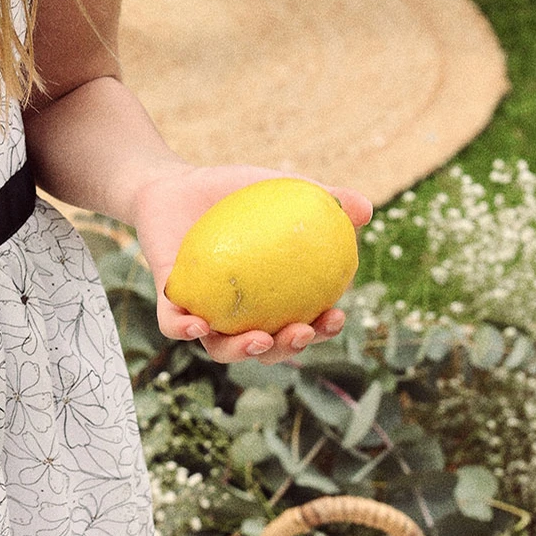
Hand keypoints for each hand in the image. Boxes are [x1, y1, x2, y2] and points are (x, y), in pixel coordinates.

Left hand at [131, 163, 372, 367]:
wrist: (176, 183)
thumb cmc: (235, 192)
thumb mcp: (284, 190)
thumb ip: (324, 199)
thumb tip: (366, 210)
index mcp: (271, 299)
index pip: (303, 323)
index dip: (322, 330)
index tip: (336, 315)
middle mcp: (239, 315)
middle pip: (267, 348)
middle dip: (288, 350)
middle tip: (300, 332)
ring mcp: (204, 312)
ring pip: (221, 348)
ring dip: (242, 352)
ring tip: (260, 339)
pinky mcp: (169, 304)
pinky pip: (174, 325)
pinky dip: (185, 331)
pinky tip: (198, 325)